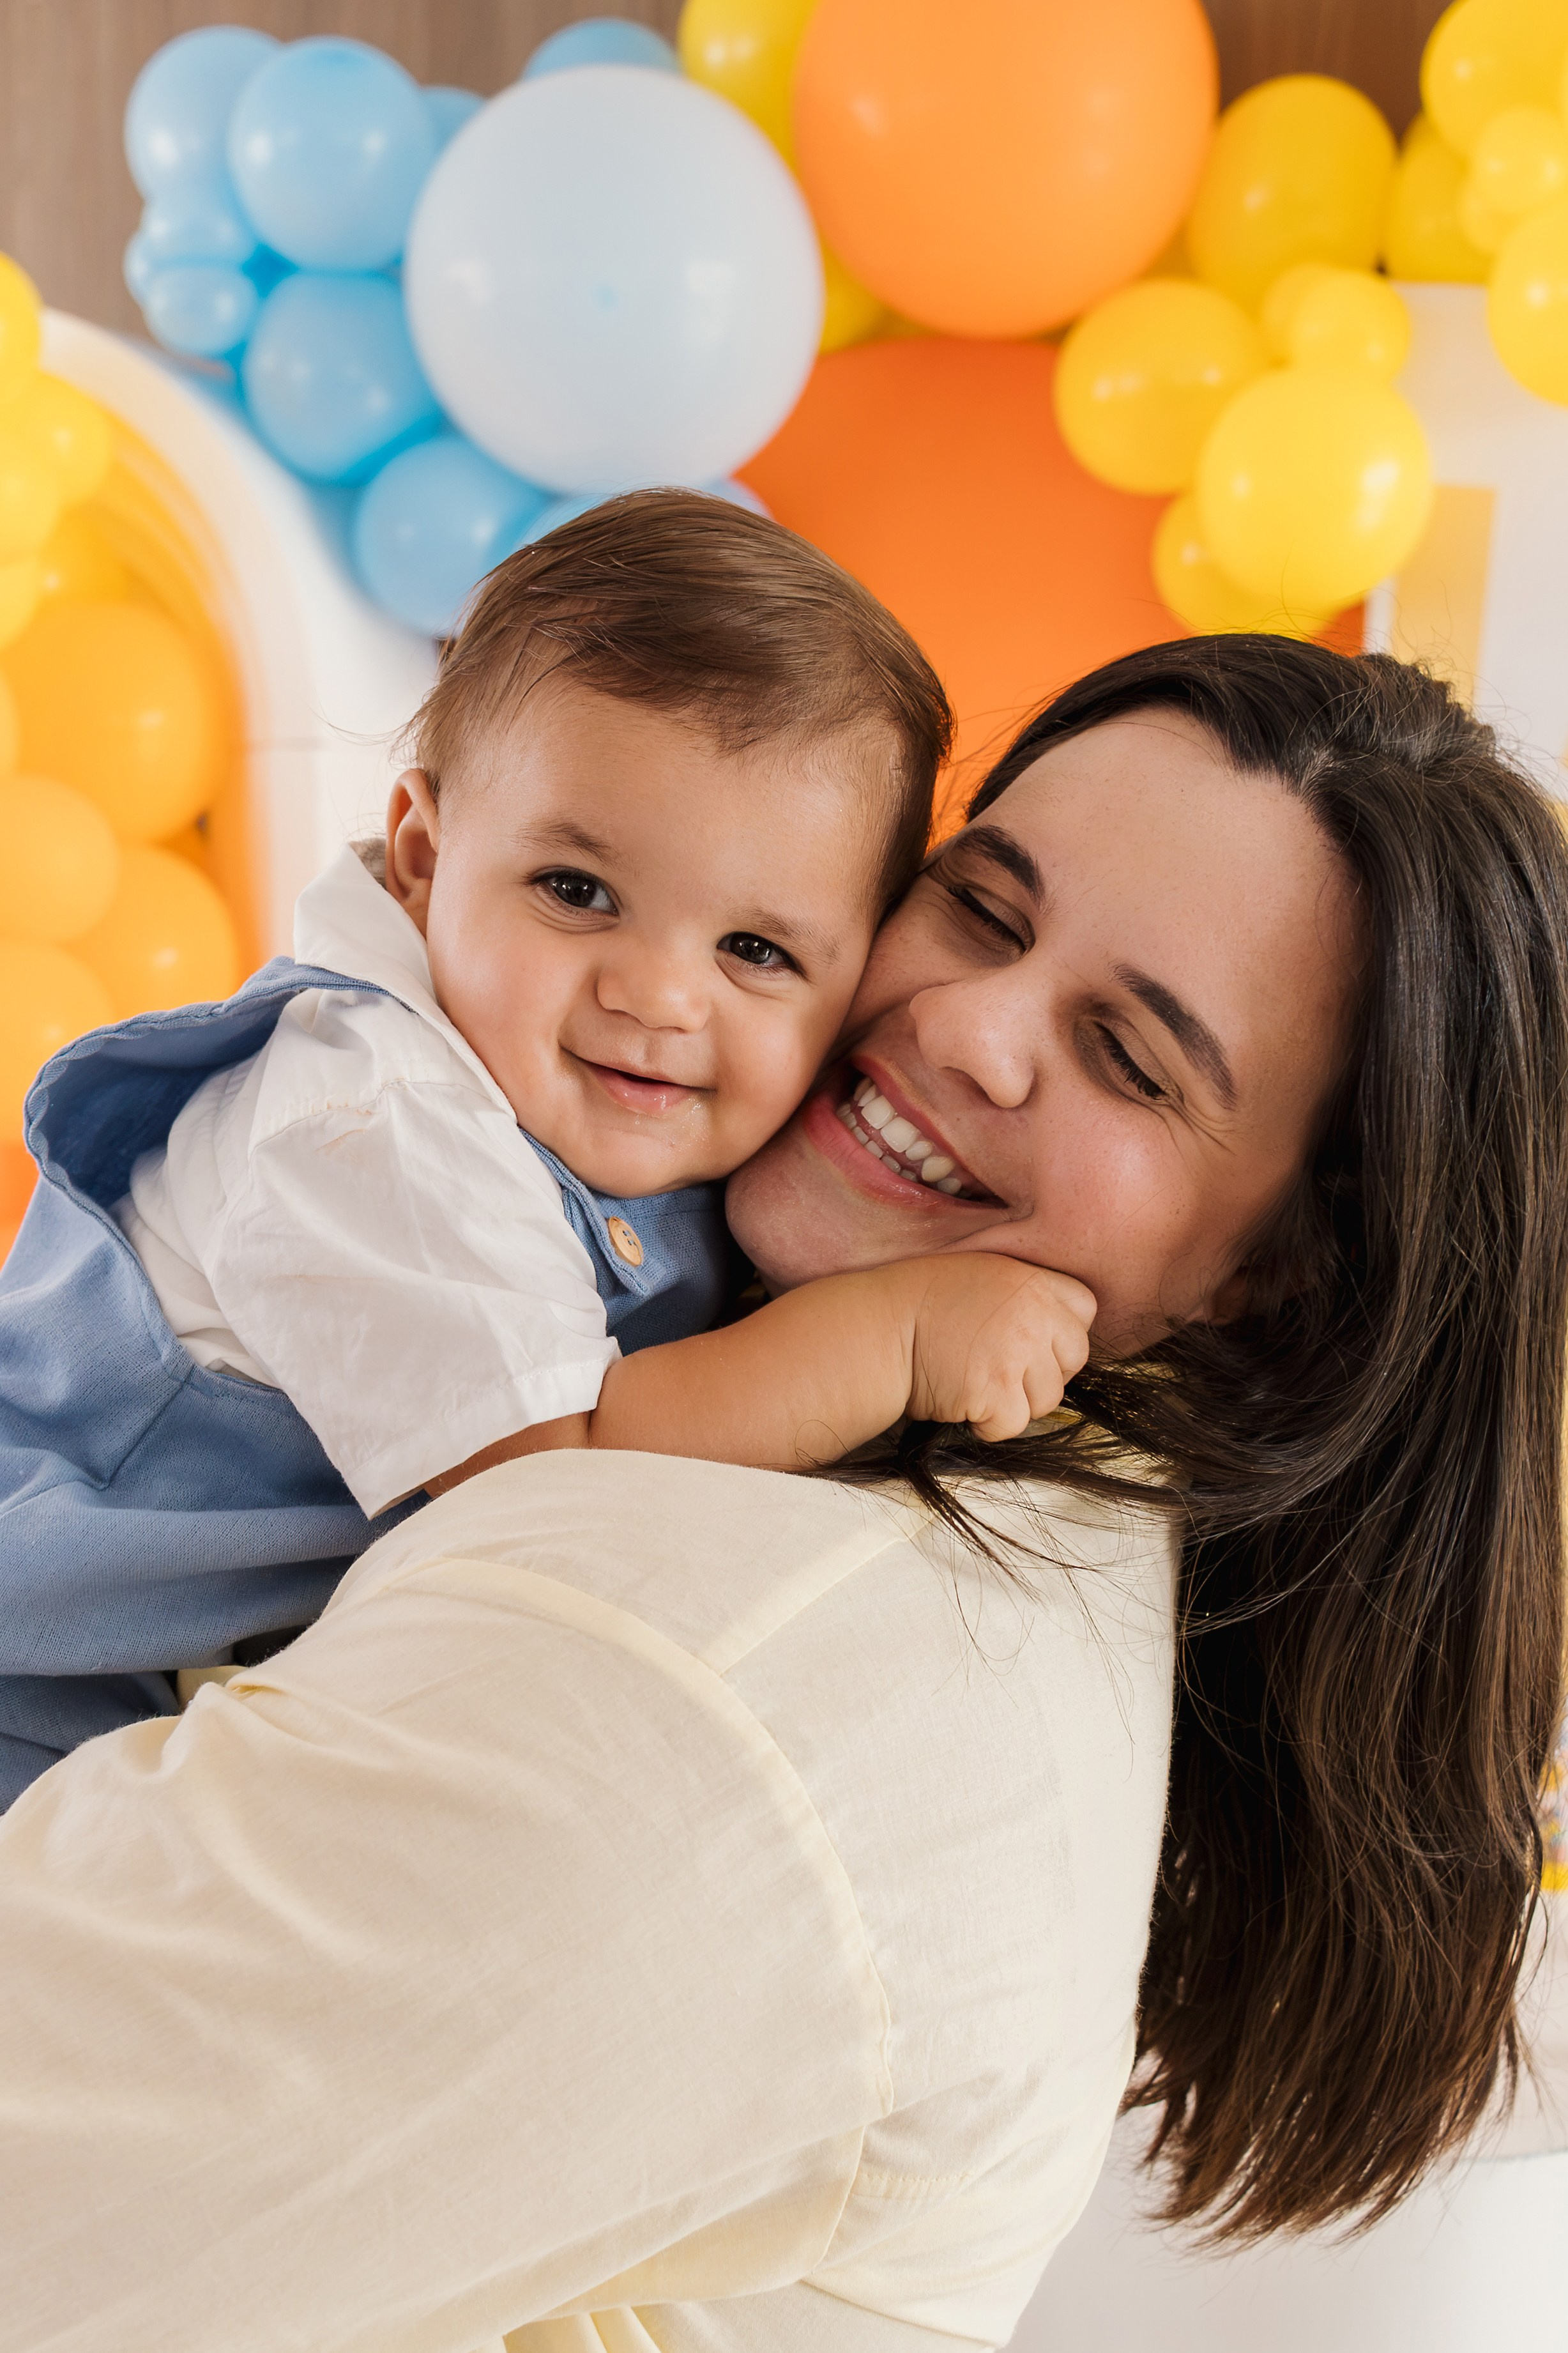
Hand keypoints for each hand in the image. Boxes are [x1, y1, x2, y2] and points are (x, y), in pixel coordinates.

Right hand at [905, 1254, 1095, 1441]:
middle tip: (1002, 1368)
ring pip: (1048, 1399)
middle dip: (1044, 1371)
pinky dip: (989, 1423)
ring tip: (976, 1382)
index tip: (1033, 1339)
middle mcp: (1033, 1316)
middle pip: (1073, 1358)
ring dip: (1015, 1401)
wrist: (879, 1327)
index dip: (1061, 1330)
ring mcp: (1017, 1355)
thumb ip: (1024, 1295)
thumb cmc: (921, 1301)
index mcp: (1032, 1281)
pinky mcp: (996, 1392)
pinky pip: (1013, 1424)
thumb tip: (1053, 1334)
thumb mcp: (982, 1272)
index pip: (1084, 1308)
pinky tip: (962, 1400)